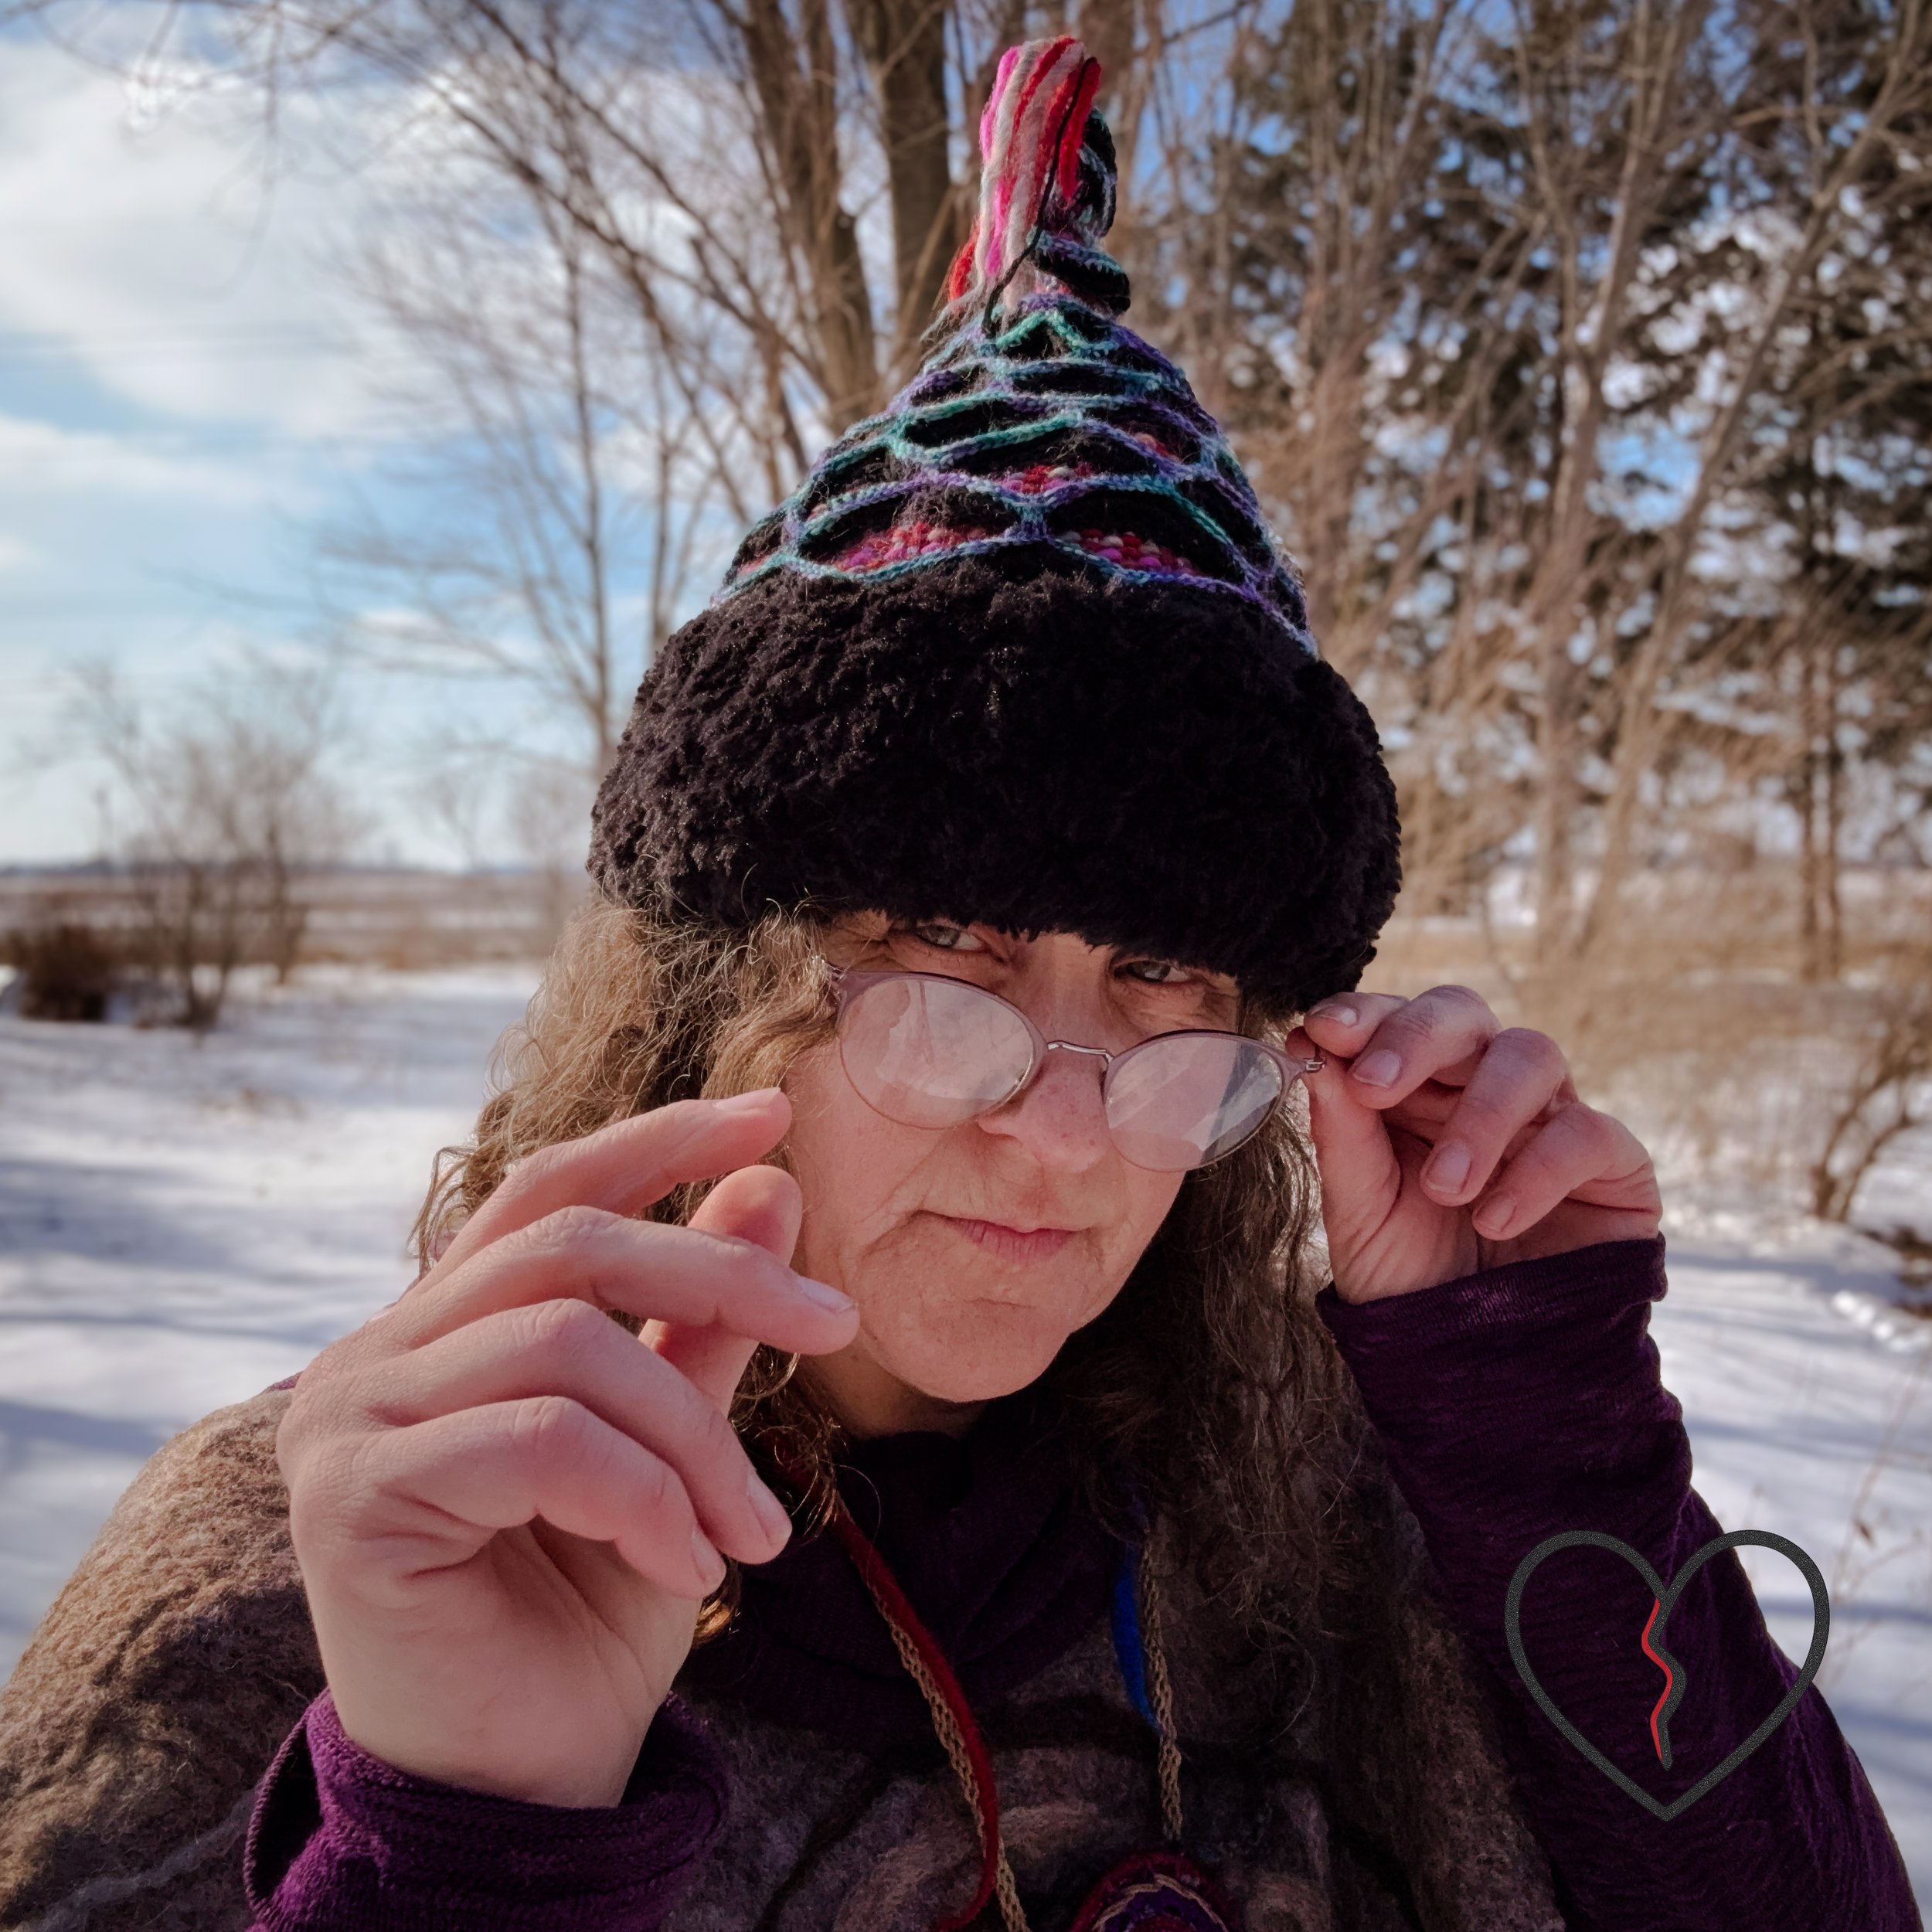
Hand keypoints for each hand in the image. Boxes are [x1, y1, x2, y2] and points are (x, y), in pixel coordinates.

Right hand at [277, 1091, 857, 1807]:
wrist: (525, 1784)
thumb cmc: (588, 1613)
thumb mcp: (672, 1448)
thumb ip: (699, 1321)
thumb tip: (770, 1181)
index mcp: (444, 1326)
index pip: (550, 1188)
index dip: (661, 1136)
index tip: (776, 1111)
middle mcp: (377, 1353)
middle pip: (570, 1244)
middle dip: (721, 1272)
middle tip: (837, 1326)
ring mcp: (351, 1418)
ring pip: (569, 1345)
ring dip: (693, 1435)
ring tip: (751, 1530)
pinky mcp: (353, 1496)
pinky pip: (543, 1441)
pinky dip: (645, 1494)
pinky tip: (689, 1566)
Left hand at [1292, 987, 1660, 1303]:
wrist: (1476, 1370)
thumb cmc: (1412, 1279)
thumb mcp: (1359, 1211)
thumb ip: (1341, 1132)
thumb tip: (1311, 1044)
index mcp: (1414, 1087)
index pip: (1395, 1021)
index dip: (1363, 1013)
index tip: (1322, 1030)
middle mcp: (1481, 1087)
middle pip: (1462, 1014)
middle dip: (1416, 1038)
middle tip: (1375, 1084)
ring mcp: (1549, 1117)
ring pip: (1530, 1054)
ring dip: (1479, 1114)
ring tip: (1445, 1186)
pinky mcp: (1612, 1163)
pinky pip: (1586, 1132)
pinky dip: (1536, 1171)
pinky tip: (1496, 1220)